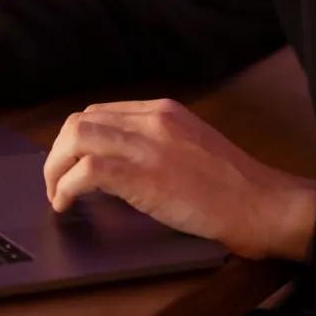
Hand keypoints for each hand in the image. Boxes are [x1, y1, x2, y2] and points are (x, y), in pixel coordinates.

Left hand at [43, 99, 315, 260]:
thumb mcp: (193, 146)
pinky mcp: (144, 176)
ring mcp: (148, 145)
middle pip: (81, 121)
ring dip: (55, 167)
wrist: (261, 203)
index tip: (70, 163)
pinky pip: (86, 172)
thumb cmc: (234, 186)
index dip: (77, 140)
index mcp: (164, 111)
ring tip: (56, 193)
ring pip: (76, 138)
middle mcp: (152, 119)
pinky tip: (65, 204)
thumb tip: (120, 160)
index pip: (101, 112)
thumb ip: (159, 143)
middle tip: (56, 181)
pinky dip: (65, 187)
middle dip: (58, 152)